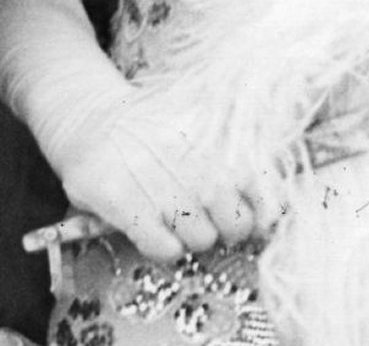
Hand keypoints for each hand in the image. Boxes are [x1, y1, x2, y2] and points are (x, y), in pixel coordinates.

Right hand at [55, 88, 268, 263]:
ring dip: (192, 237)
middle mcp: (196, 165)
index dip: (261, 212)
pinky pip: (165, 249)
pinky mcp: (126, 206)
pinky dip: (164, 247)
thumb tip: (274, 200)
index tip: (250, 214)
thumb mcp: (202, 121)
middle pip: (237, 225)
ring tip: (175, 217)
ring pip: (202, 240)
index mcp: (219, 142)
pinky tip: (156, 229)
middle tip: (208, 217)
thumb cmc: (155, 128)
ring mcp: (162, 187)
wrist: (94, 121)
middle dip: (227, 228)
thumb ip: (240, 151)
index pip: (264, 194)